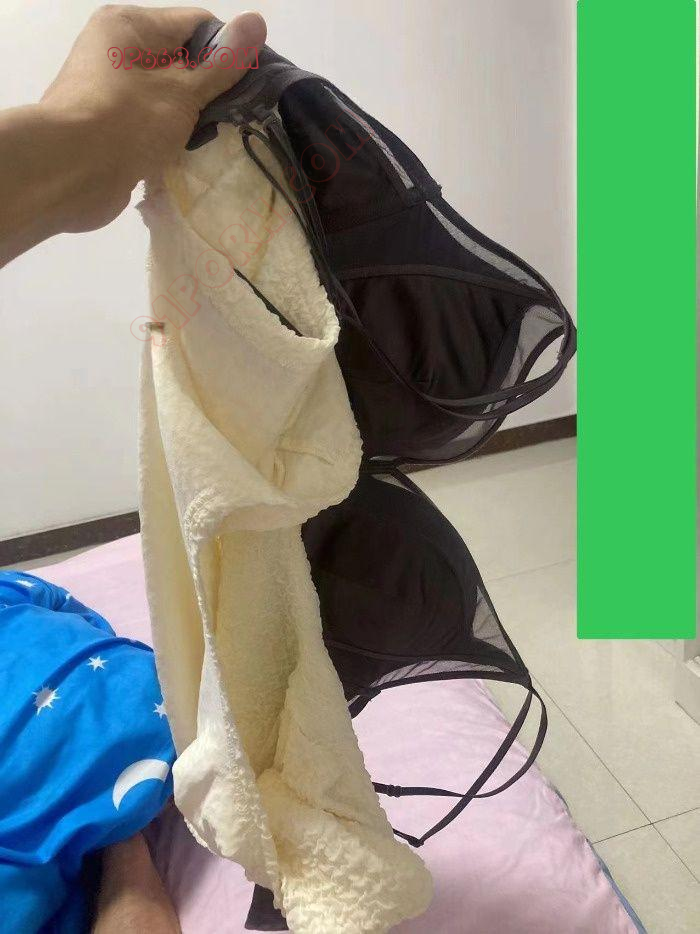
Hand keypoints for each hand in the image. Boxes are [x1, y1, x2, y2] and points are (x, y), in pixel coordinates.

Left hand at [0, 6, 266, 263]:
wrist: (69, 174)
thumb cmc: (126, 121)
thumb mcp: (183, 91)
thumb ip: (223, 64)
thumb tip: (257, 22)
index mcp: (129, 26)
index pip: (195, 24)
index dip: (229, 51)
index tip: (255, 83)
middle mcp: (116, 52)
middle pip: (181, 62)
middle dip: (212, 90)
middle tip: (243, 116)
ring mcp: (111, 93)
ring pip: (168, 98)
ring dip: (194, 119)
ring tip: (223, 139)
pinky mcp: (111, 129)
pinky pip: (152, 126)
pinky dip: (173, 139)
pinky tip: (195, 156)